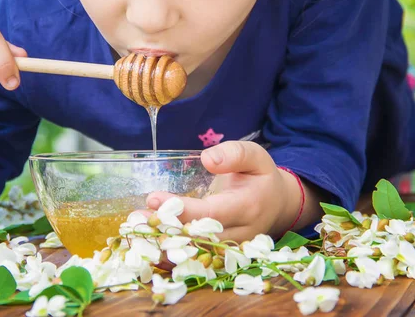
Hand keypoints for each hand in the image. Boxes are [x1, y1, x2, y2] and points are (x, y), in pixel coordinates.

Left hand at [146, 141, 305, 243]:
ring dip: (164, 247)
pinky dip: (171, 257)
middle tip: (135, 219)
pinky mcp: (223, 258)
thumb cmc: (260, 177)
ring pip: (196, 255)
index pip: (212, 214)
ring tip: (135, 233)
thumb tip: (208, 159)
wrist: (278, 205)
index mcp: (248, 207)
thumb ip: (234, 154)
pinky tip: (147, 248)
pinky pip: (196, 261)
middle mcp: (241, 234)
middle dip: (166, 231)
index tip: (155, 198)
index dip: (183, 210)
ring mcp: (232, 250)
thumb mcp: (255, 156)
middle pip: (200, 239)